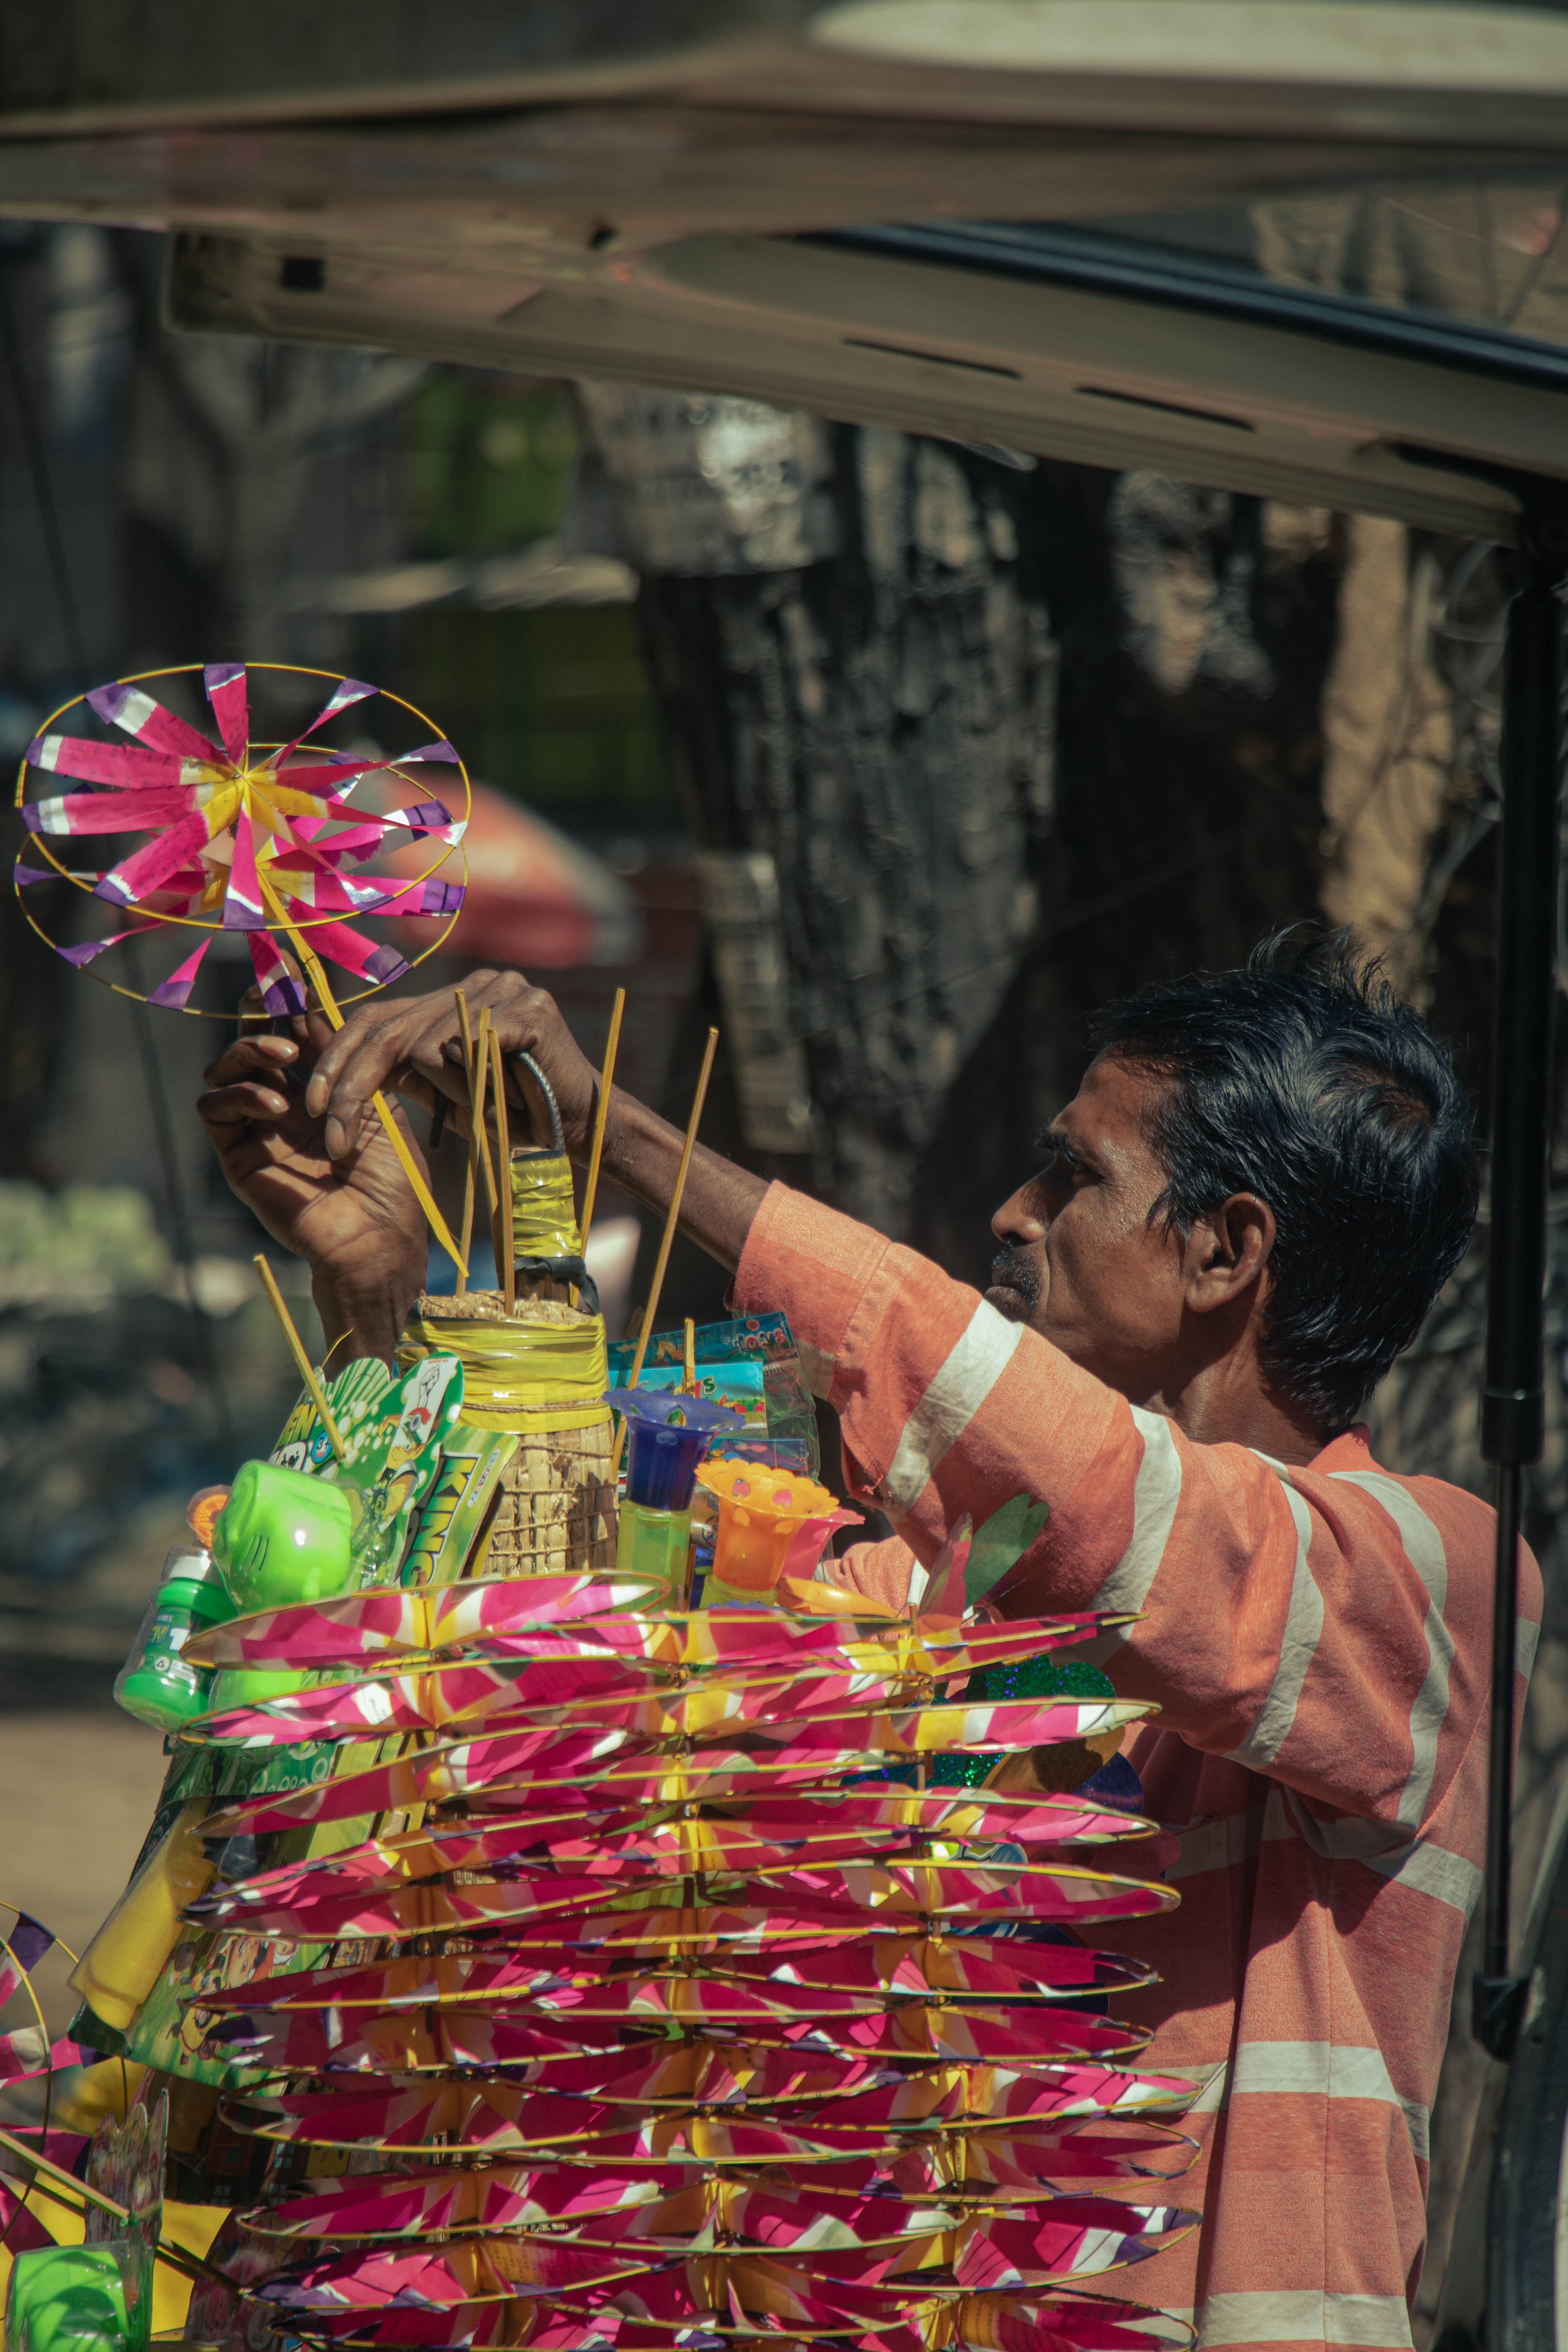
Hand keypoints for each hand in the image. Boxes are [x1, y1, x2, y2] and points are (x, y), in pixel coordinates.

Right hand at [197, 1019, 427, 1360]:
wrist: (379, 1236)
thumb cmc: (393, 1177)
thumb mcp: (374, 1101)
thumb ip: (341, 1056)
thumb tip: (314, 1000)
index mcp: (321, 1091)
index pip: (293, 1032)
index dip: (288, 999)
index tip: (291, 967)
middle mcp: (283, 1105)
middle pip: (251, 1042)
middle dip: (257, 1010)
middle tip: (268, 988)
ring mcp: (257, 1130)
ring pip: (223, 1069)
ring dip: (249, 1050)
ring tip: (286, 1057)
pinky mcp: (237, 1155)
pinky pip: (213, 1108)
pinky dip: (240, 1096)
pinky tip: (277, 1105)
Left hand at [304, 970, 599, 1165]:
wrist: (580, 1126)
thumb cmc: (513, 1114)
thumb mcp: (446, 1092)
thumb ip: (406, 1071)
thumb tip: (340, 1070)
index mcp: (452, 1000)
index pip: (376, 1016)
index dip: (336, 1057)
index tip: (314, 1105)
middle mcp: (476, 984)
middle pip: (389, 1029)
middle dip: (353, 1086)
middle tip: (334, 1135)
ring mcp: (506, 989)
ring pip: (427, 1043)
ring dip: (445, 1092)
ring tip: (484, 1108)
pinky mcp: (531, 1009)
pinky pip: (466, 1048)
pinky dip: (471, 1083)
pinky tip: (503, 1098)